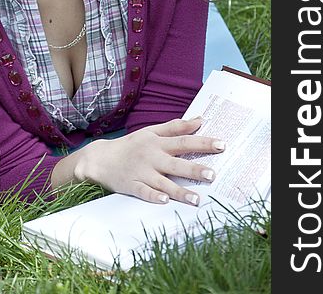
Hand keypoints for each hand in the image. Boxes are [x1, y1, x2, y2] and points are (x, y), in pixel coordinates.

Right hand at [74, 117, 224, 205]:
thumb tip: (200, 120)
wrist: (100, 158)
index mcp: (157, 143)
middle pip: (176, 163)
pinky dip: (153, 197)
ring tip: (197, 199)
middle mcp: (151, 157)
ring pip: (163, 183)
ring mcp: (141, 172)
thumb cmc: (131, 145)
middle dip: (194, 169)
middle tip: (212, 174)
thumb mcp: (151, 131)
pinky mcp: (131, 185)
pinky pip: (144, 192)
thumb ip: (175, 127)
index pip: (183, 141)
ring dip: (180, 191)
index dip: (203, 142)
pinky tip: (164, 202)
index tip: (222, 145)